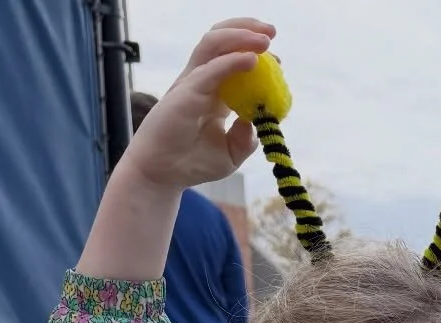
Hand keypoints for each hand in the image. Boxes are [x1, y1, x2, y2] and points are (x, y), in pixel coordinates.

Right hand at [79, 20, 270, 279]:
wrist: (163, 175)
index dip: (255, 53)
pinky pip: (210, 70)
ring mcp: (191, 83)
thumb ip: (247, 138)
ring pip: (213, 44)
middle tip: (272, 31)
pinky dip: (232, 62)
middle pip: (222, 41)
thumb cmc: (193, 163)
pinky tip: (252, 60)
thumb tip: (261, 119)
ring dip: (240, 36)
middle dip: (247, 30)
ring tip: (266, 38)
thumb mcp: (231, 154)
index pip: (233, 60)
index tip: (277, 61)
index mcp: (214, 92)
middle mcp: (202, 81)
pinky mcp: (185, 93)